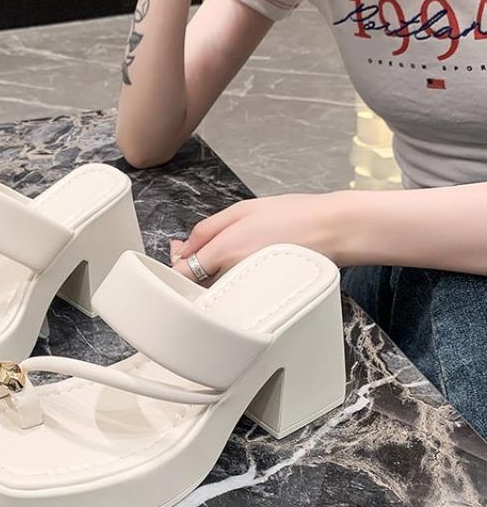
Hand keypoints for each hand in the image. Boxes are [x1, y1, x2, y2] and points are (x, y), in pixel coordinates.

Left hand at [171, 193, 350, 281]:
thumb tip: (183, 249)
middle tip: (190, 249)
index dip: (174, 265)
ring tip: (216, 254)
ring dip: (204, 276)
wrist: (333, 231)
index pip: (182, 273)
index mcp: (225, 250)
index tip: (177, 254)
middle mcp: (233, 275)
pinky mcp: (260, 297)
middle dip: (186, 269)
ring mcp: (247, 289)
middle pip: (194, 285)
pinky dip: (225, 282)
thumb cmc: (292, 216)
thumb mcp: (241, 210)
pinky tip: (233, 265)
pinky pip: (232, 294)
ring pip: (212, 291)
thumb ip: (206, 230)